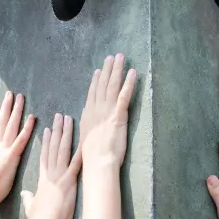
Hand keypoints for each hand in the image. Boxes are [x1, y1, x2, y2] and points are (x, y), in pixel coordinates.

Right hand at [0, 89, 34, 200]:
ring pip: (11, 126)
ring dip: (17, 110)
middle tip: (10, 93)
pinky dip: (27, 128)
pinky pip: (21, 140)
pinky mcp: (11, 157)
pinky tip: (33, 118)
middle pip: (1, 122)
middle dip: (6, 106)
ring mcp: (3, 150)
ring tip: (21, 97)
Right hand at [20, 114, 81, 218]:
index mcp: (43, 179)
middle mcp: (51, 174)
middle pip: (53, 148)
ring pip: (63, 150)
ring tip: (68, 119)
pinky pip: (76, 164)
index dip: (46, 142)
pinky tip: (84, 140)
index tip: (48, 129)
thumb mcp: (31, 207)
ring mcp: (60, 176)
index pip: (44, 156)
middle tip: (59, 116)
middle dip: (57, 131)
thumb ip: (29, 198)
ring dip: (66, 134)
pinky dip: (80, 152)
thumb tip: (26, 194)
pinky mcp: (69, 182)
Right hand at [79, 54, 138, 172]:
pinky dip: (129, 83)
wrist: (98, 161)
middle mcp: (97, 109)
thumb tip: (87, 115)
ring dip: (117, 70)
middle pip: (102, 85)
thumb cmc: (93, 156)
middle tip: (111, 57)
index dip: (96, 81)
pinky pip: (125, 95)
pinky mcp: (119, 115)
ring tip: (121, 58)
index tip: (98, 70)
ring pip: (112, 86)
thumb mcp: (86, 137)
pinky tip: (133, 72)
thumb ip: (88, 124)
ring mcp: (107, 111)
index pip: (92, 93)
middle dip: (107, 70)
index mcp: (89, 115)